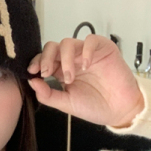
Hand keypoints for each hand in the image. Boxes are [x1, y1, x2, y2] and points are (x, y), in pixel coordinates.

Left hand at [27, 35, 144, 127]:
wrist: (119, 110)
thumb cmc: (94, 107)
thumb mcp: (66, 104)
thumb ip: (48, 95)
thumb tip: (31, 82)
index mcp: (61, 72)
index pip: (44, 59)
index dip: (37, 62)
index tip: (32, 72)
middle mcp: (72, 60)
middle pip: (53, 47)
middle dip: (46, 58)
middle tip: (47, 73)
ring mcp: (86, 54)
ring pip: (68, 43)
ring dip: (65, 59)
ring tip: (70, 77)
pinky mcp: (103, 49)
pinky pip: (90, 40)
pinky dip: (85, 50)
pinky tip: (86, 65)